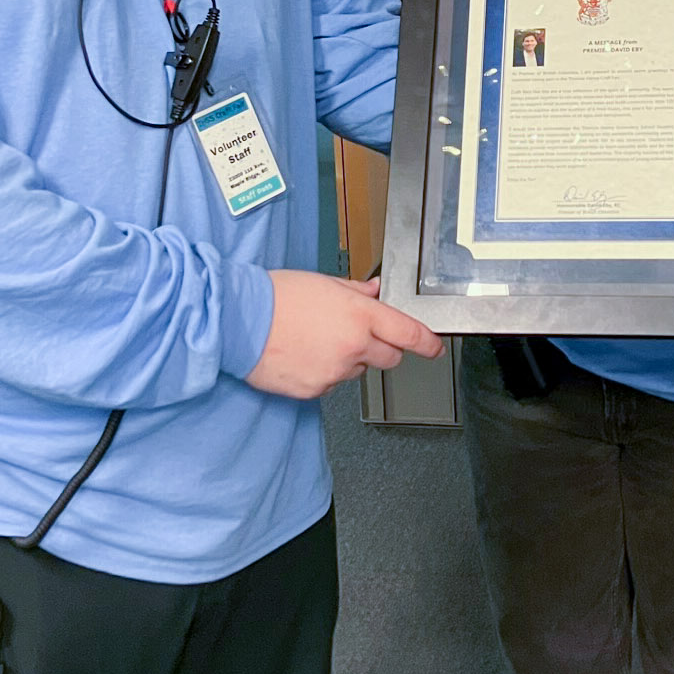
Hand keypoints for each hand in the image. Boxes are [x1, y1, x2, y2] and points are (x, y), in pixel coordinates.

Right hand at [246, 270, 442, 397]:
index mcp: (359, 315)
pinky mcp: (316, 390)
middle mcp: (353, 346)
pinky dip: (324, 372)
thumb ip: (355, 291)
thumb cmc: (275, 296)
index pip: (409, 333)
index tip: (435, 348)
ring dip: (348, 359)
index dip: (428, 343)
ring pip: (358, 370)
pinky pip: (332, 383)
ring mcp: (335, 372)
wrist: (238, 321)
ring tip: (315, 340)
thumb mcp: (322, 282)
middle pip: (390, 358)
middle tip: (357, 335)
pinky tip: (303, 354)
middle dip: (382, 348)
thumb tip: (373, 292)